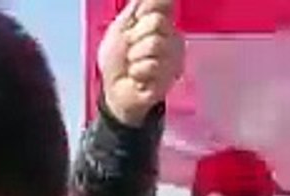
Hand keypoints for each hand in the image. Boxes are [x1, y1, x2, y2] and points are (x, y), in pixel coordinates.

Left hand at [98, 0, 183, 126]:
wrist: (115, 92)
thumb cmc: (118, 62)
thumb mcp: (120, 28)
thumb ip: (137, 6)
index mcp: (161, 22)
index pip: (164, 2)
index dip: (144, 11)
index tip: (135, 20)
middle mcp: (172, 37)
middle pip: (157, 22)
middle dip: (135, 37)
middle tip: (130, 51)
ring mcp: (174, 58)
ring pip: (155, 44)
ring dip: (135, 57)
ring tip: (134, 66)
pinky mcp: (170, 78)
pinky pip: (152, 66)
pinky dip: (137, 72)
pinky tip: (138, 79)